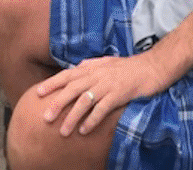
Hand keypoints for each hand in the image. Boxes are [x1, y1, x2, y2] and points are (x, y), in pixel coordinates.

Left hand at [36, 54, 171, 136]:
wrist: (155, 66)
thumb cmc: (131, 66)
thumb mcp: (109, 61)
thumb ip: (92, 63)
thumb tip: (77, 66)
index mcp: (94, 66)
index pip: (68, 74)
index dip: (52, 83)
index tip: (37, 93)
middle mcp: (98, 74)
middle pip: (72, 89)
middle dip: (57, 103)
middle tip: (45, 118)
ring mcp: (109, 84)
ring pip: (85, 101)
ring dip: (72, 117)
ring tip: (63, 131)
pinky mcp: (120, 94)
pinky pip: (102, 109)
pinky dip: (92, 120)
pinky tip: (84, 130)